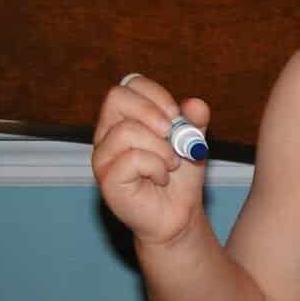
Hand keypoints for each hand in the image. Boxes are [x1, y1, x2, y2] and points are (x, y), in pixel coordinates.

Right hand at [91, 73, 211, 247]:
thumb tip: (196, 104)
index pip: (130, 85)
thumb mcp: (193, 142)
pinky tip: (161, 179)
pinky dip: (156, 167)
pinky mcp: (107, 178)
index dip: (156, 94)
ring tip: (171, 164)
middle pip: (116, 97)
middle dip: (151, 112)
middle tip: (171, 132)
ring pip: (126, 131)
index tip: (177, 115)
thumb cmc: (180, 177)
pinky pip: (131, 159)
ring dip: (160, 148)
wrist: (178, 215)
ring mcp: (103, 156)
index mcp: (125, 117)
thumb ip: (194, 121)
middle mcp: (108, 133)